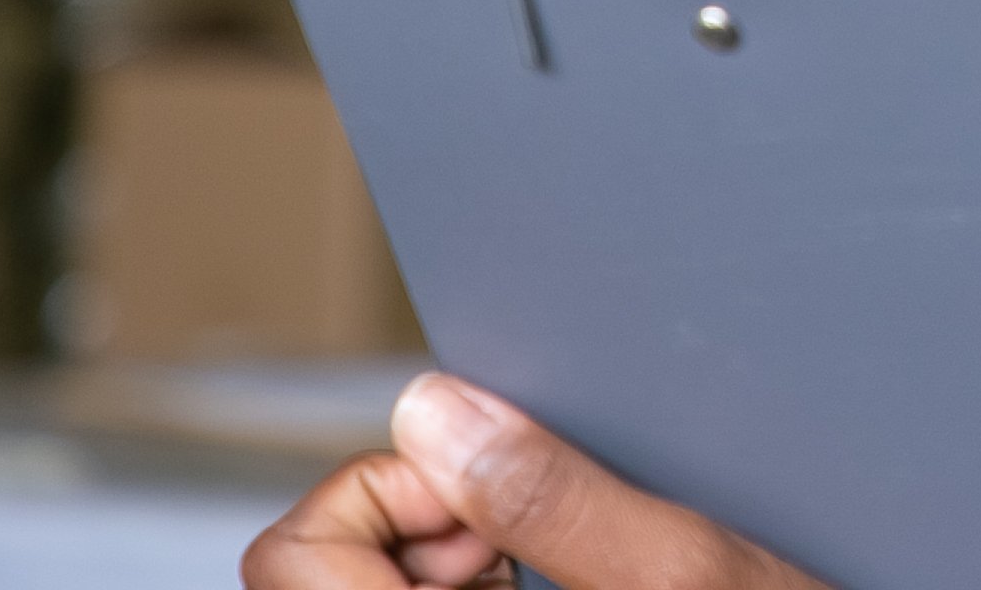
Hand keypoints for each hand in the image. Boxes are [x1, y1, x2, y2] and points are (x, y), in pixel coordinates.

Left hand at [245, 370, 825, 588]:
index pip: (293, 562)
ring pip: (376, 586)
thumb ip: (554, 494)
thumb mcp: (687, 569)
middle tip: (520, 529)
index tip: (476, 485)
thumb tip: (433, 408)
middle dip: (420, 518)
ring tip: (548, 560)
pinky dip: (476, 579)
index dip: (379, 495)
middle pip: (318, 570)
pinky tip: (555, 581)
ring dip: (452, 552)